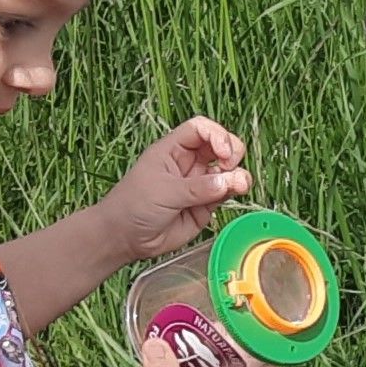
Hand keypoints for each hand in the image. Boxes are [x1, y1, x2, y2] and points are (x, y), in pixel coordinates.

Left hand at [98, 117, 251, 262]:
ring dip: (239, 174)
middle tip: (228, 166)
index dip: (217, 135)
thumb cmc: (134, 206)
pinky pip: (228, 192)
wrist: (126, 238)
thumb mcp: (164, 192)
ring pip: (229, 170)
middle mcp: (189, 163)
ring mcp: (199, 184)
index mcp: (173, 150)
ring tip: (238, 185)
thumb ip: (198, 188)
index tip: (223, 152)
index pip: (200, 129)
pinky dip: (237, 190)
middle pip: (221, 145)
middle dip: (232, 152)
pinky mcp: (207, 204)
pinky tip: (236, 192)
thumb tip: (229, 181)